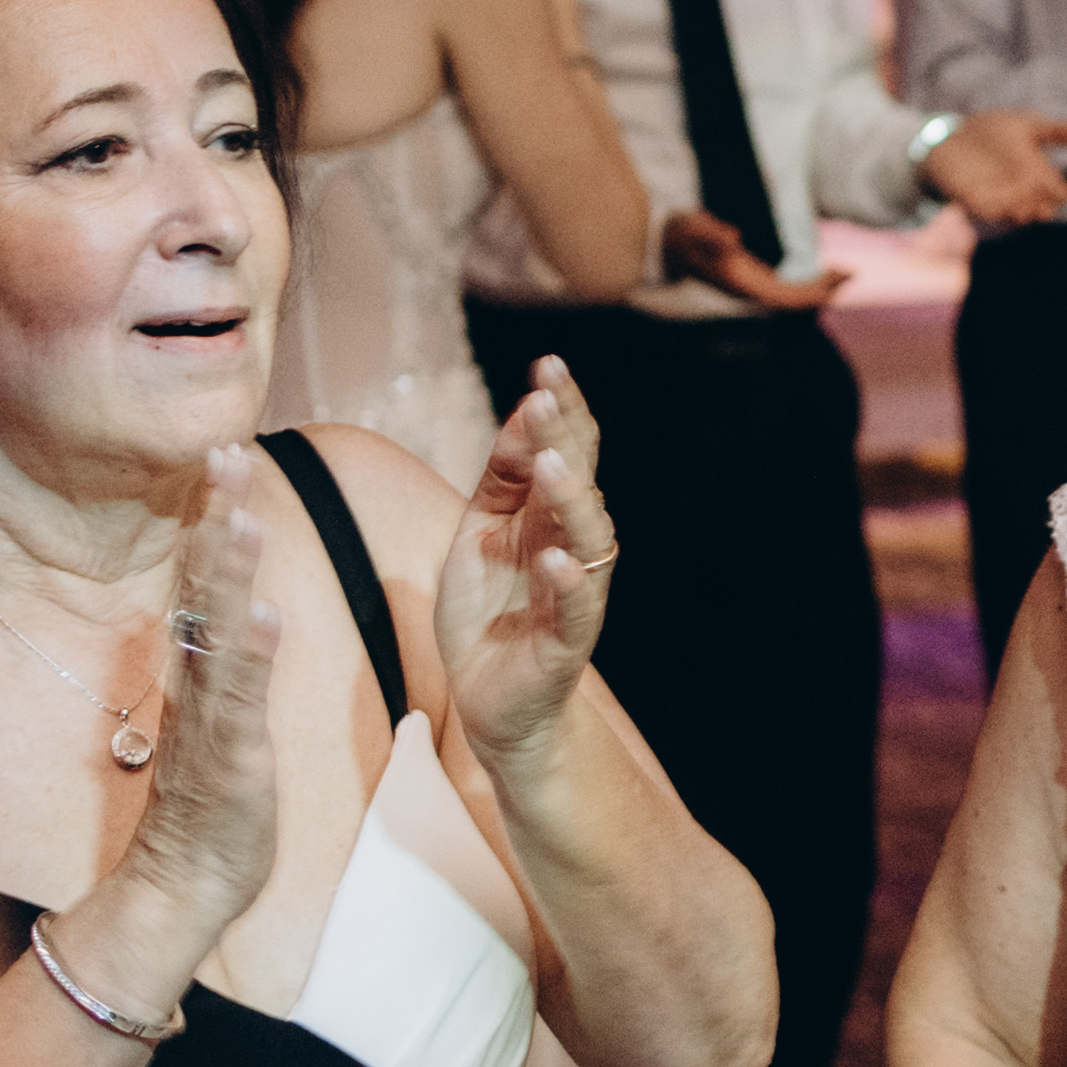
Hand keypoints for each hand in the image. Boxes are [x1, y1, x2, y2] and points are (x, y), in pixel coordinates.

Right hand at [79, 444, 286, 985]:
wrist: (185, 885)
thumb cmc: (215, 805)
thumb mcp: (228, 720)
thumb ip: (231, 663)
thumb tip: (248, 606)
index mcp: (203, 670)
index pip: (209, 578)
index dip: (217, 516)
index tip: (228, 450)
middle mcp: (199, 683)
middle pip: (205, 586)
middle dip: (216, 516)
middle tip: (225, 446)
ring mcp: (211, 719)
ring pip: (217, 632)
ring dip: (228, 572)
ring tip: (239, 513)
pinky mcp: (231, 761)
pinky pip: (239, 703)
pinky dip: (250, 660)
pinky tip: (266, 618)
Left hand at [440, 362, 620, 769]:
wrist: (492, 702)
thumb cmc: (487, 615)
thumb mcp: (478, 534)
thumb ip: (502, 480)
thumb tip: (522, 411)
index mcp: (547, 516)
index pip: (566, 450)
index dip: (560, 410)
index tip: (549, 363)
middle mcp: (571, 546)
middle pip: (578, 482)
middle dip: (566, 436)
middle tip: (548, 393)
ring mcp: (575, 594)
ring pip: (588, 539)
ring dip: (570, 501)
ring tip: (551, 465)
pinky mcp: (567, 643)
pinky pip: (577, 609)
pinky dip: (568, 584)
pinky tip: (556, 561)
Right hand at [658, 209, 840, 309]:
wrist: (663, 242)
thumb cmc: (681, 234)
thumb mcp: (693, 227)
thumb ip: (711, 233)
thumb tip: (734, 239)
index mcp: (741, 284)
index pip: (786, 298)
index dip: (815, 293)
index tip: (838, 279)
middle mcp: (748, 291)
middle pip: (795, 300)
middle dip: (825, 290)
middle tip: (851, 273)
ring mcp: (750, 286)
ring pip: (792, 296)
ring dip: (818, 288)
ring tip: (843, 274)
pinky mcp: (751, 278)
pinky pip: (785, 288)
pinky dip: (806, 282)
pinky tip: (820, 273)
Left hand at [919, 107, 1066, 229]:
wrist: (950, 134)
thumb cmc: (988, 131)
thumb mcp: (1024, 124)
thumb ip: (1054, 130)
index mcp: (1036, 175)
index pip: (1059, 194)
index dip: (1059, 190)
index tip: (1052, 180)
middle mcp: (1020, 192)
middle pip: (1044, 210)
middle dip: (1045, 201)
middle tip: (1037, 184)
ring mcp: (999, 199)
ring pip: (1022, 215)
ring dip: (1026, 205)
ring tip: (1023, 188)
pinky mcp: (976, 202)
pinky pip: (995, 213)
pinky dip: (1003, 206)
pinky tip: (1007, 195)